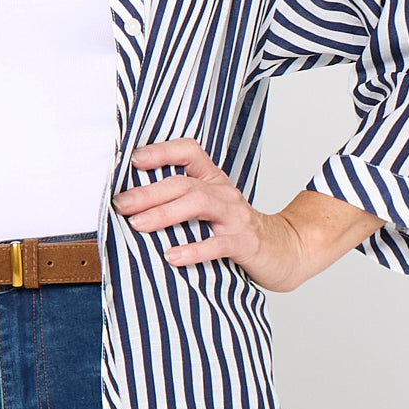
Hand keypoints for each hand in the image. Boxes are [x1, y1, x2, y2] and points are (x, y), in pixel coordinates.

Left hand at [113, 137, 382, 293]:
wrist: (286, 250)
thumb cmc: (237, 230)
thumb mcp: (210, 209)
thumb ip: (179, 203)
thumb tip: (130, 206)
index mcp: (213, 181)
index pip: (190, 152)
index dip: (162, 151)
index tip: (134, 160)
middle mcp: (224, 193)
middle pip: (185, 183)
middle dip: (150, 192)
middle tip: (122, 203)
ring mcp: (235, 217)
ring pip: (199, 204)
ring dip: (165, 213)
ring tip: (138, 224)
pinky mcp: (245, 243)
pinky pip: (218, 244)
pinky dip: (193, 250)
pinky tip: (171, 256)